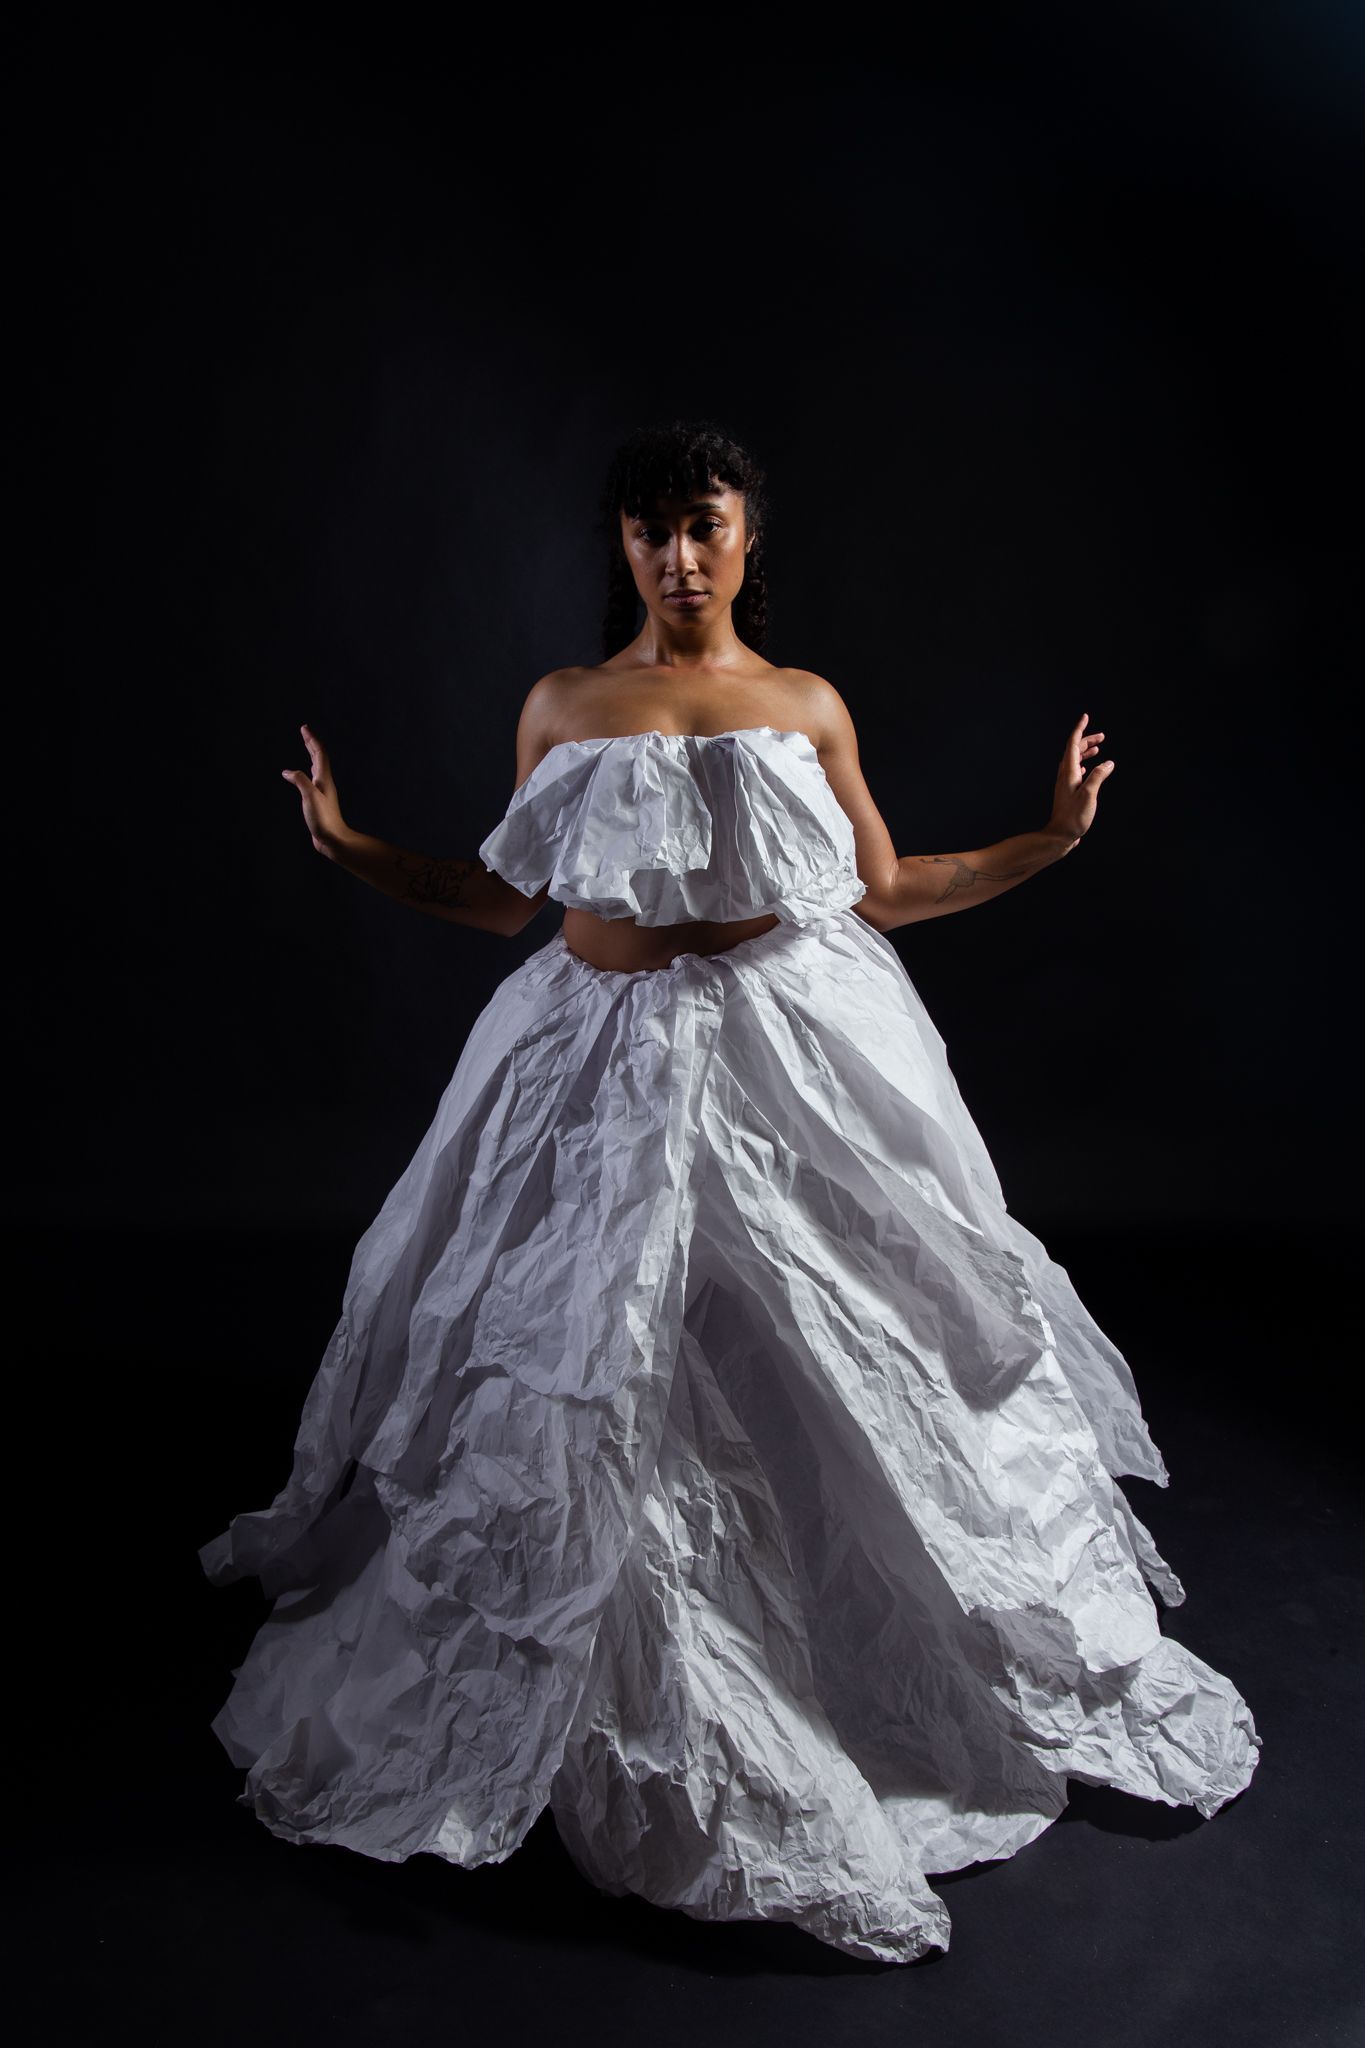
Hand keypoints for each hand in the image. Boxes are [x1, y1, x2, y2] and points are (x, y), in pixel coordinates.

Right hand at [281, 723, 347, 853]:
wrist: (334, 840)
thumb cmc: (324, 819)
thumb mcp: (309, 797)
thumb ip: (300, 781)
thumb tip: (287, 772)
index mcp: (324, 779)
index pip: (319, 753)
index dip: (311, 740)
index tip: (304, 728)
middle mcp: (325, 783)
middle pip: (319, 758)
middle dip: (311, 743)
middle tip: (305, 731)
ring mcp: (323, 792)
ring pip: (317, 768)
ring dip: (311, 755)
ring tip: (306, 747)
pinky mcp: (319, 801)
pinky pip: (312, 780)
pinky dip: (306, 772)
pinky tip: (302, 775)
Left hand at [1046, 713, 1113, 844]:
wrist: (1060, 836)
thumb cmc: (1073, 818)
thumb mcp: (1089, 795)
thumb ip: (1098, 776)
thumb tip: (1108, 762)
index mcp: (1069, 772)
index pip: (1073, 744)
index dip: (1080, 729)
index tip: (1085, 716)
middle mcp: (1065, 775)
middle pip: (1074, 750)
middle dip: (1087, 740)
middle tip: (1102, 736)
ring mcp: (1065, 783)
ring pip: (1075, 760)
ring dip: (1086, 752)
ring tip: (1098, 748)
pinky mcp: (1068, 792)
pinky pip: (1075, 771)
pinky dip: (1083, 764)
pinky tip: (1088, 767)